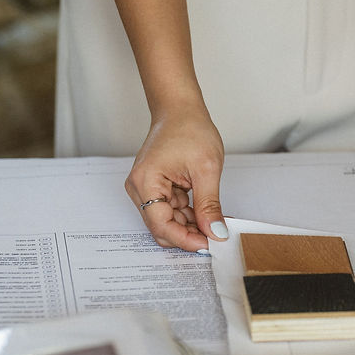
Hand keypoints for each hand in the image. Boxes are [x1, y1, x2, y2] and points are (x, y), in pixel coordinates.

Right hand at [124, 107, 228, 251]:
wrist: (180, 110)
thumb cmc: (189, 128)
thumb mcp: (206, 170)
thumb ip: (209, 205)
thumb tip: (215, 232)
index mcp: (145, 181)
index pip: (161, 225)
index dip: (185, 239)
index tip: (208, 244)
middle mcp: (139, 187)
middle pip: (161, 227)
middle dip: (188, 235)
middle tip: (215, 236)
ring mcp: (146, 188)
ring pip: (167, 221)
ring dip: (191, 225)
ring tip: (215, 221)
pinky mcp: (155, 188)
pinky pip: (170, 211)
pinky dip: (189, 215)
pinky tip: (206, 212)